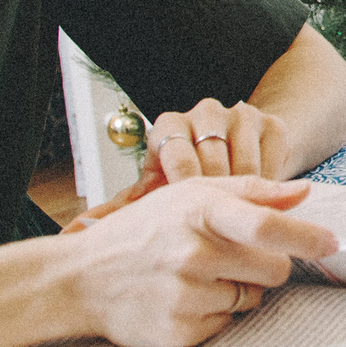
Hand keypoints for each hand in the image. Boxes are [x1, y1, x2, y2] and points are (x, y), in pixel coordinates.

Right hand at [60, 176, 337, 346]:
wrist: (80, 278)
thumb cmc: (142, 230)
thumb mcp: (190, 193)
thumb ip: (250, 191)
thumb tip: (303, 193)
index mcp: (199, 210)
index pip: (266, 224)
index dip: (306, 236)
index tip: (332, 243)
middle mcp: (193, 252)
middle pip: (274, 269)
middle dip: (267, 264)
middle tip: (234, 256)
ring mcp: (186, 295)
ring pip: (253, 298)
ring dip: (239, 288)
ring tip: (199, 275)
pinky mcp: (181, 330)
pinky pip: (227, 322)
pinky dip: (215, 312)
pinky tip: (185, 298)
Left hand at [65, 98, 299, 227]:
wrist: (233, 155)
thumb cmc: (185, 182)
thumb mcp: (154, 193)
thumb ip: (119, 210)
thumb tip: (72, 232)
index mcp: (169, 126)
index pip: (176, 151)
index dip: (184, 187)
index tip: (187, 219)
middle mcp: (204, 113)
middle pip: (213, 157)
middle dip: (215, 200)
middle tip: (216, 233)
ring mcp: (241, 115)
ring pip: (245, 163)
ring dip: (244, 200)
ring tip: (237, 229)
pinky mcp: (272, 123)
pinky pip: (273, 162)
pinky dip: (269, 190)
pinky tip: (259, 211)